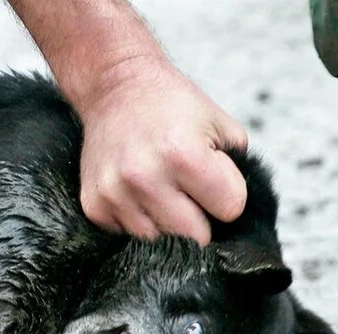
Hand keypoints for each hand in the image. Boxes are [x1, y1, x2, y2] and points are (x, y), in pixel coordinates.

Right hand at [76, 56, 247, 244]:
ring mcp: (116, 195)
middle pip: (196, 238)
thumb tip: (242, 222)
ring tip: (161, 188)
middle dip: (200, 218)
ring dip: (168, 223)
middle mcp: (145, 178)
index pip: (230, 209)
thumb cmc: (174, 107)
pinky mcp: (95, 206)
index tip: (212, 175)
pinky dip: (140, 220)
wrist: (115, 86)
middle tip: (188, 189)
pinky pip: (130, 237)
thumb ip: (240, 172)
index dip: (227, 194)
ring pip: (162, 243)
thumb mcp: (221, 126)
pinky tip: (138, 192)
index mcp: (183, 155)